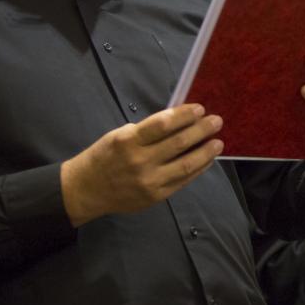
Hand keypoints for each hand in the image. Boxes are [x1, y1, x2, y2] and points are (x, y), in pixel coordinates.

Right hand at [61, 104, 223, 227]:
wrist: (86, 190)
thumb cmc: (105, 156)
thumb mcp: (119, 136)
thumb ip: (147, 131)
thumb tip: (179, 120)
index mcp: (128, 141)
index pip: (162, 124)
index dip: (184, 115)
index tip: (199, 108)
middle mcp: (140, 161)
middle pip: (178, 143)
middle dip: (201, 130)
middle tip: (216, 121)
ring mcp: (149, 181)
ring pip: (186, 164)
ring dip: (206, 152)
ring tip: (218, 142)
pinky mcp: (156, 196)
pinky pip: (183, 180)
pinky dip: (198, 168)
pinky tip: (207, 159)